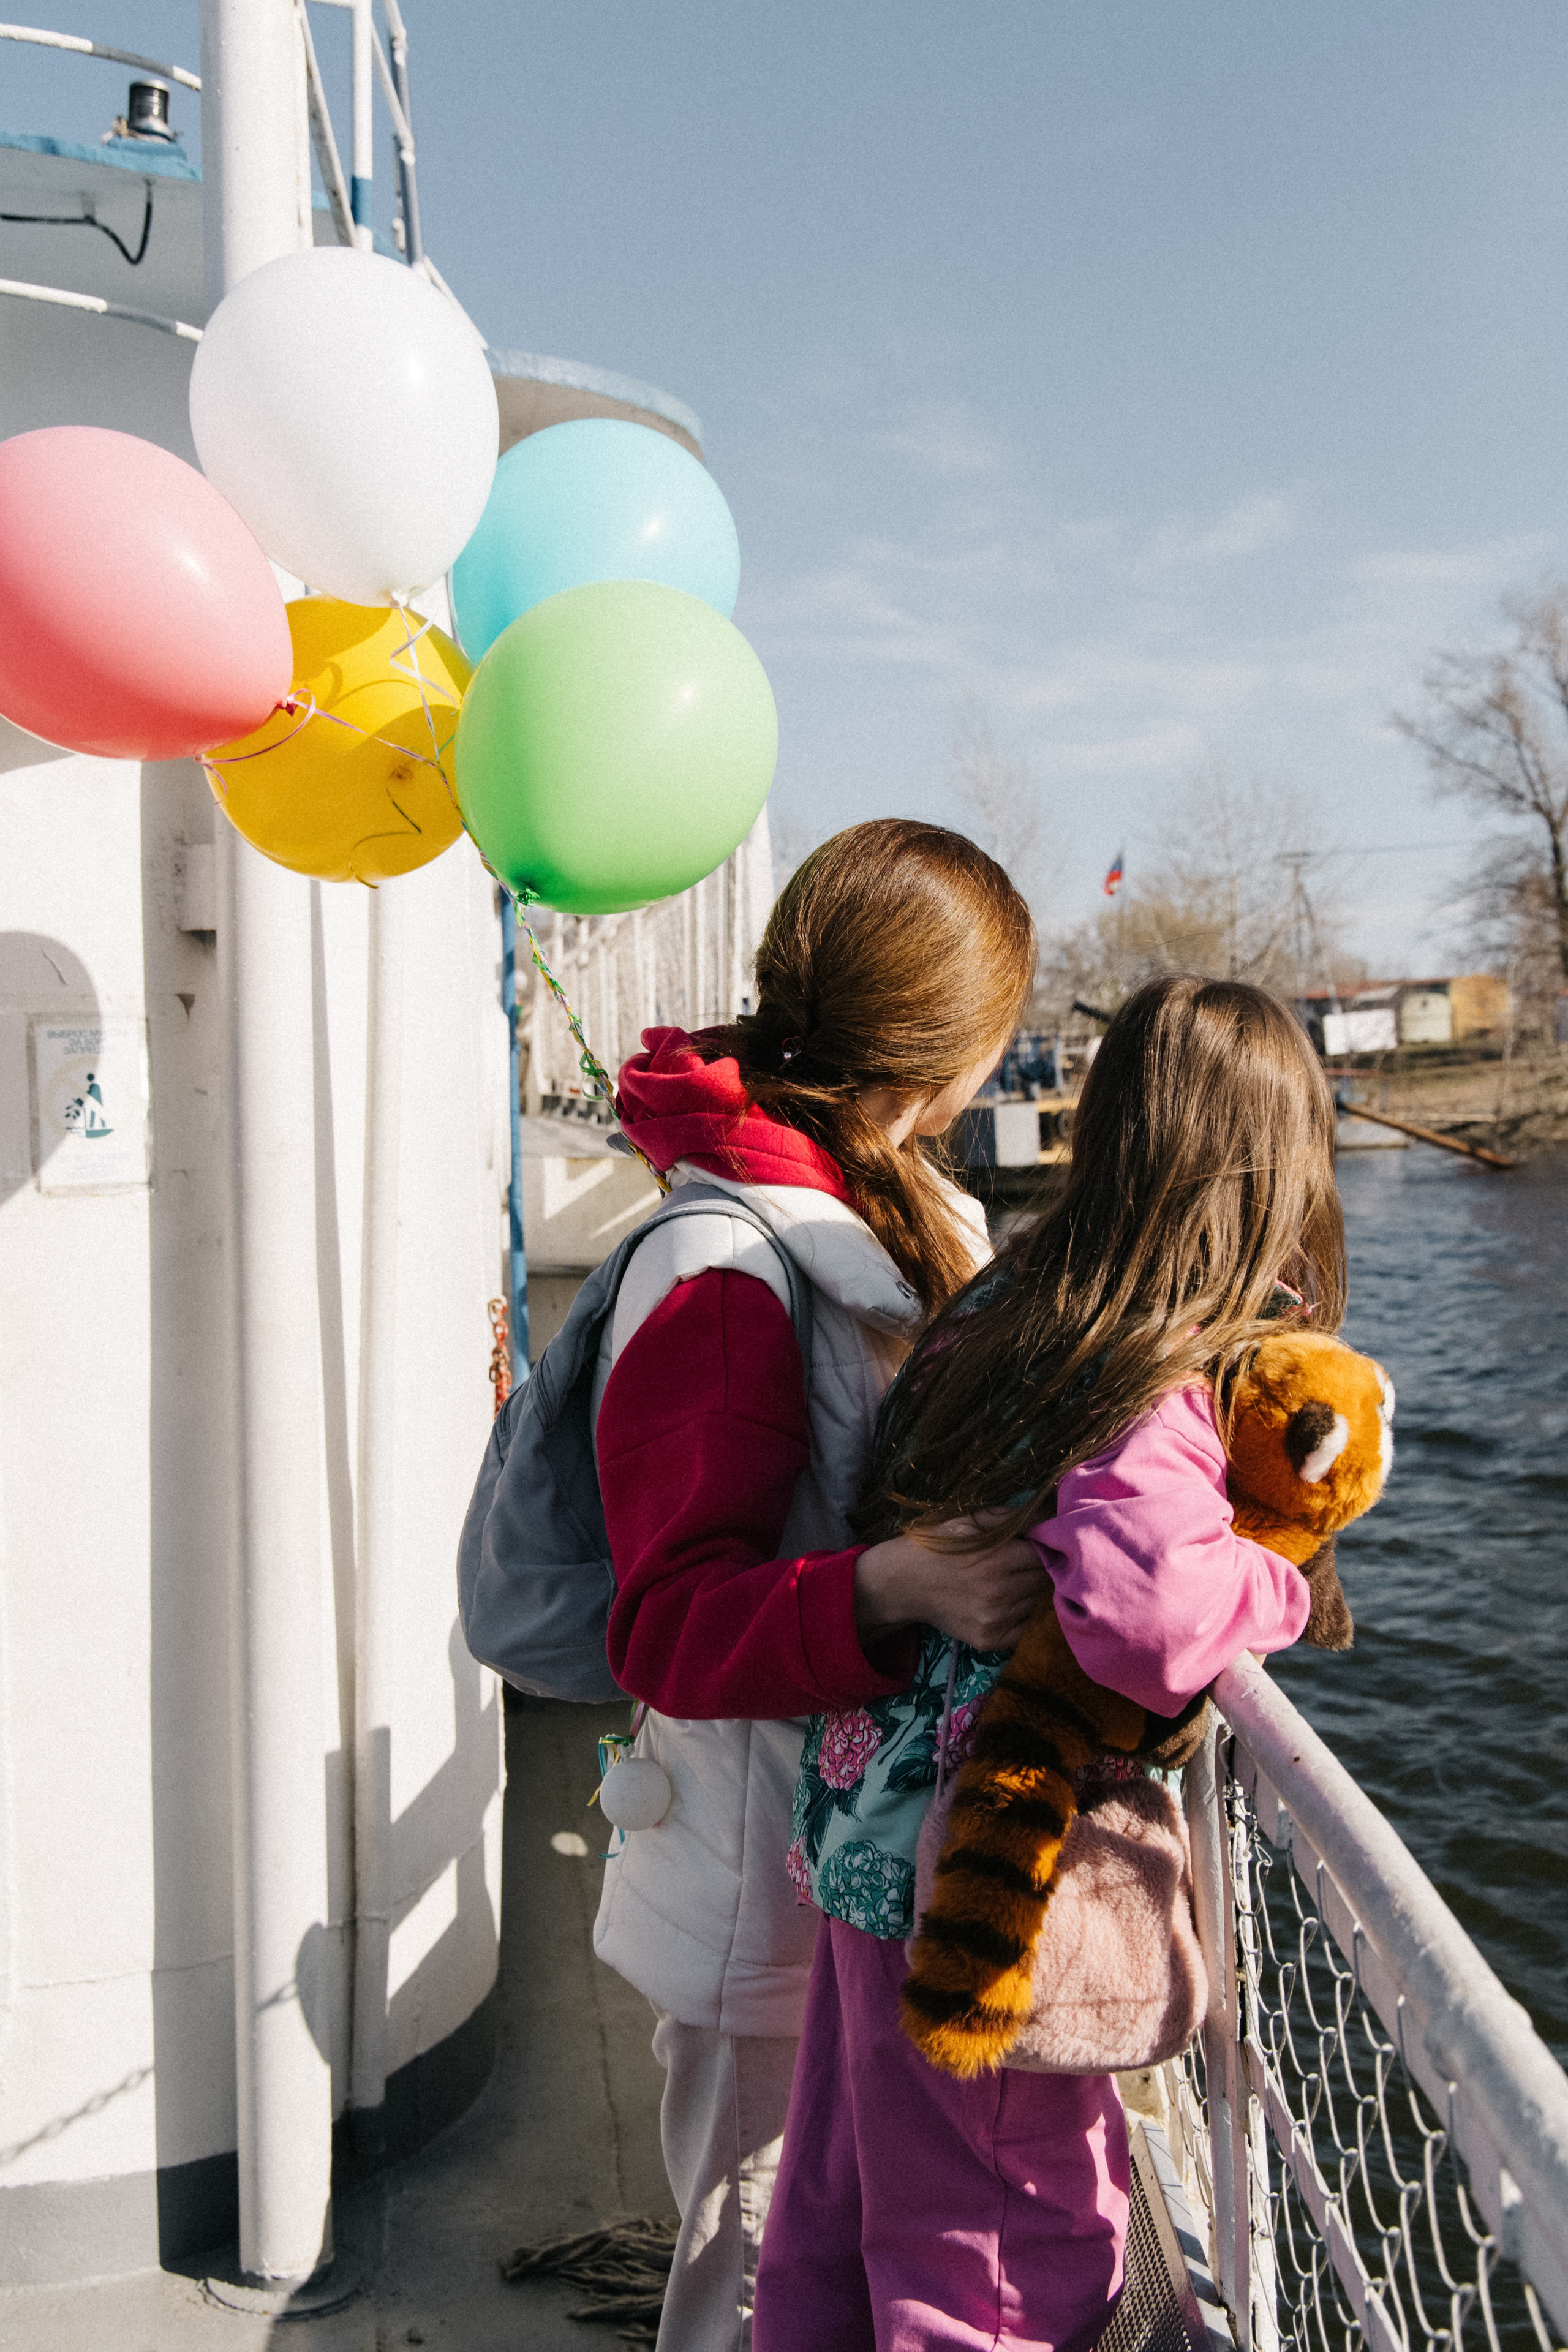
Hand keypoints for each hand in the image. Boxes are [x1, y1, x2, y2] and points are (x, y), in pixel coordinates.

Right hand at [853, 1516, 1050, 1653]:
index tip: (1033, 1540)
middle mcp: (999, 1594)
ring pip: (1034, 1601)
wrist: (902, 1584)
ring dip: (1026, 1589)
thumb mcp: (967, 1522)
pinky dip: (1017, 1612)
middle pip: (1043, 1578)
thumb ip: (1010, 1516)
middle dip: (1035, 1566)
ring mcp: (995, 1621)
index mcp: (996, 1559)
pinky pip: (1023, 1624)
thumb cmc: (935, 1545)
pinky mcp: (990, 1640)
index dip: (1042, 1544)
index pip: (1044, 1552)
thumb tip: (1048, 1507)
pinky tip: (997, 1601)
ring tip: (1002, 1579)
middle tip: (1015, 1559)